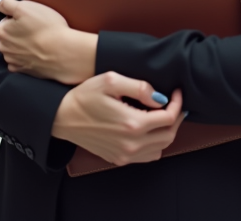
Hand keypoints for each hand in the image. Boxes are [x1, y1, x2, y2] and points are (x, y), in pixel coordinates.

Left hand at [0, 0, 96, 84]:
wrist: (62, 53)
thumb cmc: (45, 27)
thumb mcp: (25, 7)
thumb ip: (7, 3)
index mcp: (1, 31)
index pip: (6, 20)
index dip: (19, 18)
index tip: (31, 20)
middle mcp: (3, 48)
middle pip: (9, 35)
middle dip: (19, 32)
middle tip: (36, 29)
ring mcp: (13, 61)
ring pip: (14, 49)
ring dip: (22, 45)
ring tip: (39, 42)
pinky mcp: (23, 71)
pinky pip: (21, 62)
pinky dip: (27, 58)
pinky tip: (37, 53)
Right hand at [52, 73, 184, 165]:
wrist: (62, 117)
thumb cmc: (84, 96)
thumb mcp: (111, 81)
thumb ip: (139, 87)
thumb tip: (160, 97)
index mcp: (132, 123)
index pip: (169, 117)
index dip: (178, 103)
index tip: (177, 92)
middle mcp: (131, 143)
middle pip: (169, 135)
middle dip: (176, 118)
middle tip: (175, 104)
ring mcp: (125, 154)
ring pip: (161, 148)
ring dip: (167, 132)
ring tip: (163, 116)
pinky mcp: (118, 158)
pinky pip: (147, 156)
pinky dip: (155, 144)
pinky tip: (149, 130)